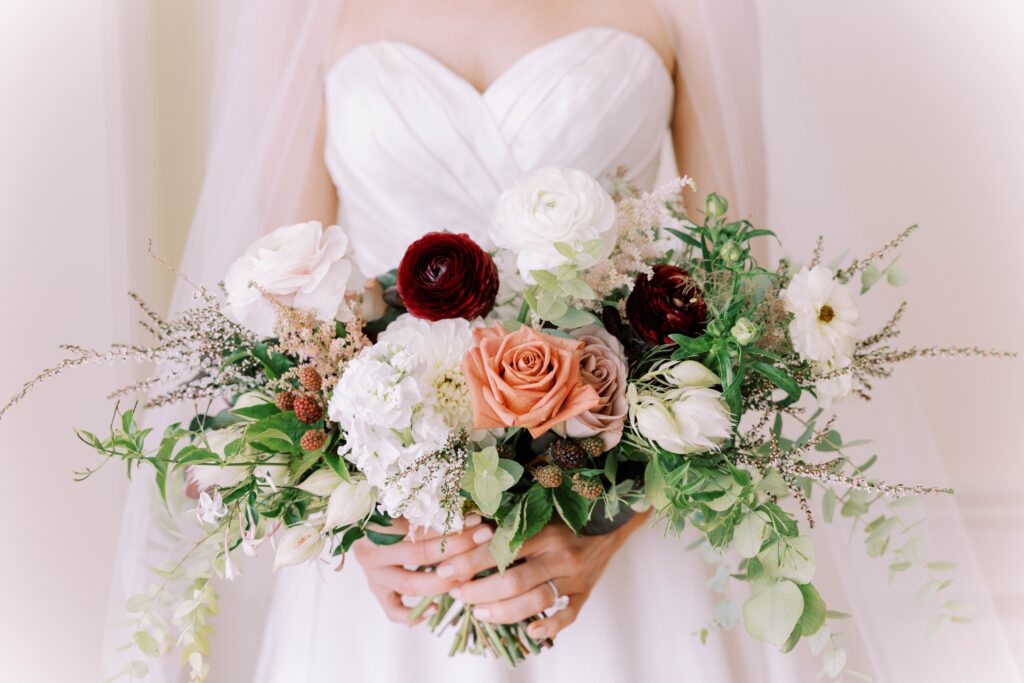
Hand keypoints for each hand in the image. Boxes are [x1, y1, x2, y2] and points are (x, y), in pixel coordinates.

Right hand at [351, 514, 493, 624]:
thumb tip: (468, 507)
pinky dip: (412, 614)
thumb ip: (428, 506)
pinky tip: (433, 610)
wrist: (355, 517)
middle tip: (482, 541)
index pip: (421, 528)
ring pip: (410, 584)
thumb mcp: (402, 500)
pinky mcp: (375, 589)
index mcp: (377, 524)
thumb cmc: (384, 503)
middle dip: (457, 549)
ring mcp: (373, 574)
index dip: (451, 525)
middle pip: (420, 555)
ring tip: (469, 574)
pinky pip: (393, 609)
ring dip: (444, 581)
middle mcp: (373, 552)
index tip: (478, 521)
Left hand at [441, 511, 648, 640]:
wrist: (611, 520)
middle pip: (514, 580)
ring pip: (536, 601)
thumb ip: (509, 522)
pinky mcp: (585, 592)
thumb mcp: (538, 510)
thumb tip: (467, 530)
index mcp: (546, 529)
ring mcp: (575, 576)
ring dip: (503, 611)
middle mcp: (561, 554)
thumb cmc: (565, 514)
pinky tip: (529, 631)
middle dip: (480, 591)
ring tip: (479, 612)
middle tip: (459, 594)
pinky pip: (568, 614)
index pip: (501, 549)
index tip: (446, 571)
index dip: (469, 562)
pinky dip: (549, 626)